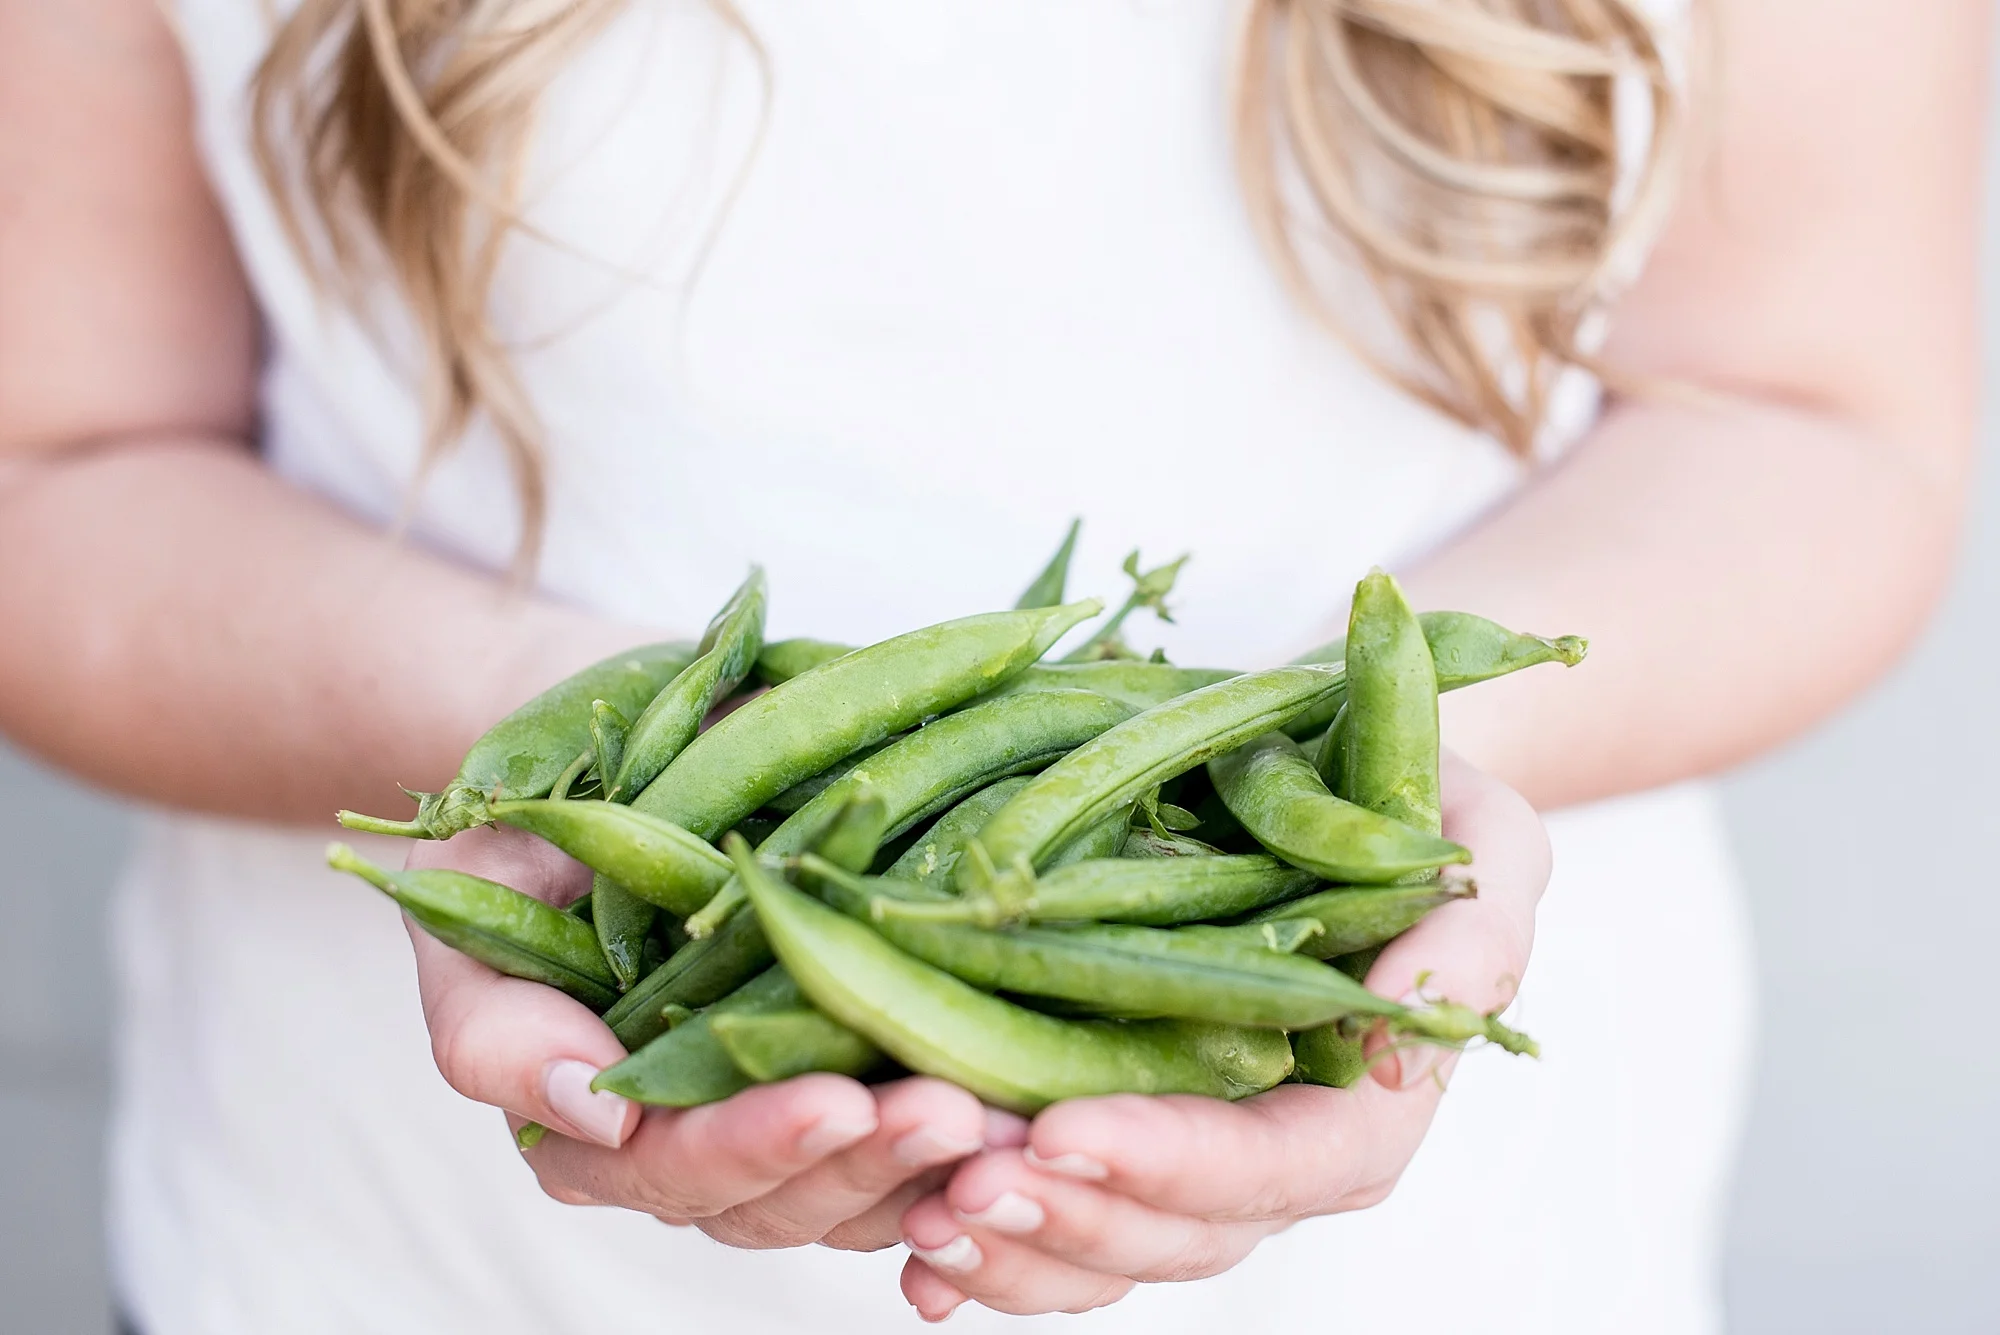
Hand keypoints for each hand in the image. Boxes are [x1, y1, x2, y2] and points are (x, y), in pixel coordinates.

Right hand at [402, 824, 1003, 1250]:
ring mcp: (788, 1115)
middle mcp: (700, 1144)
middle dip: (877, 1159)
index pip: (684, 1167)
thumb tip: (595, 1108)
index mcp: (602, 1128)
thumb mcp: (472, 914)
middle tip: (961, 1113)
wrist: (609, 758)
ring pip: (872, 1187)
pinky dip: (980, 1126)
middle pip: (794, 1195)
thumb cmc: (530, 840)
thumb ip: (496, 1028)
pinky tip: (1042, 1100)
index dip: (759, 1144)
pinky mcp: (862, 1072)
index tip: (837, 1102)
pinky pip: (923, 1139)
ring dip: (947, 1161)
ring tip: (1022, 1118)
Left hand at [895, 751, 1549, 1318]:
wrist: (1332, 784)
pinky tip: (911, 1246)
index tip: (1066, 1128)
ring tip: (920, 1214)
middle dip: (1068, 1216)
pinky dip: (986, 1249)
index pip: (1281, 1166)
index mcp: (1365, 1102)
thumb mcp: (1482, 839)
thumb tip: (1408, 1013)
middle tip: (962, 1181)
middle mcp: (1276, 1154)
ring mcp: (1188, 1152)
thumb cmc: (1414, 803)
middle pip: (1176, 1230)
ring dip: (1011, 1244)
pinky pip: (1055, 1219)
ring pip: (1103, 1246)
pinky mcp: (1117, 1131)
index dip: (1176, 1163)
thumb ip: (1471, 932)